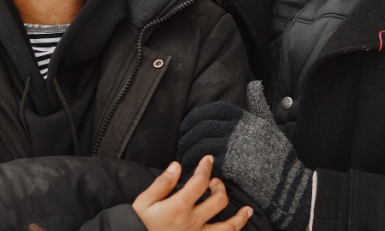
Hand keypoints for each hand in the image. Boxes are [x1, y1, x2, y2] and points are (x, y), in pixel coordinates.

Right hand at [133, 156, 252, 230]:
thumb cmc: (137, 225)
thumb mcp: (144, 202)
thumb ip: (162, 183)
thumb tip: (177, 166)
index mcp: (178, 208)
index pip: (200, 182)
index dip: (206, 167)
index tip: (208, 160)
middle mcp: (192, 223)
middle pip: (218, 201)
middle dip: (219, 187)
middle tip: (214, 183)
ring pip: (227, 228)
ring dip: (239, 218)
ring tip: (247, 210)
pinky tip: (234, 229)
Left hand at [177, 82, 311, 229]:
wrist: (287, 180)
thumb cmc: (278, 152)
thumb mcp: (269, 122)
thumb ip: (258, 103)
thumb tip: (254, 85)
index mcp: (244, 118)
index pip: (212, 110)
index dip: (195, 117)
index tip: (187, 126)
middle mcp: (237, 130)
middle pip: (202, 127)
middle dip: (187, 136)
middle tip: (181, 145)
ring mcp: (234, 147)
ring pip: (201, 145)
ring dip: (188, 152)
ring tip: (184, 159)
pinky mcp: (231, 166)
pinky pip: (207, 163)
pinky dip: (197, 167)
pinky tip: (193, 171)